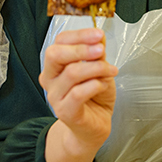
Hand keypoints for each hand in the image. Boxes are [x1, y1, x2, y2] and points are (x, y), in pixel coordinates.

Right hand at [40, 28, 116, 156]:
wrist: (95, 126)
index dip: (79, 35)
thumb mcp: (99, 69)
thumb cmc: (95, 97)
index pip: (59, 41)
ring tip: (111, 71)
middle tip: (101, 50)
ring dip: (96, 68)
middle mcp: (50, 79)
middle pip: (55, 54)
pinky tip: (103, 85)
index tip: (98, 34)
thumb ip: (97, 54)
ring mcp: (55, 96)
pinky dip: (95, 85)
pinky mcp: (65, 111)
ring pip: (72, 73)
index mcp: (56, 65)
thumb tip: (98, 36)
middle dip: (81, 48)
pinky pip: (78, 93)